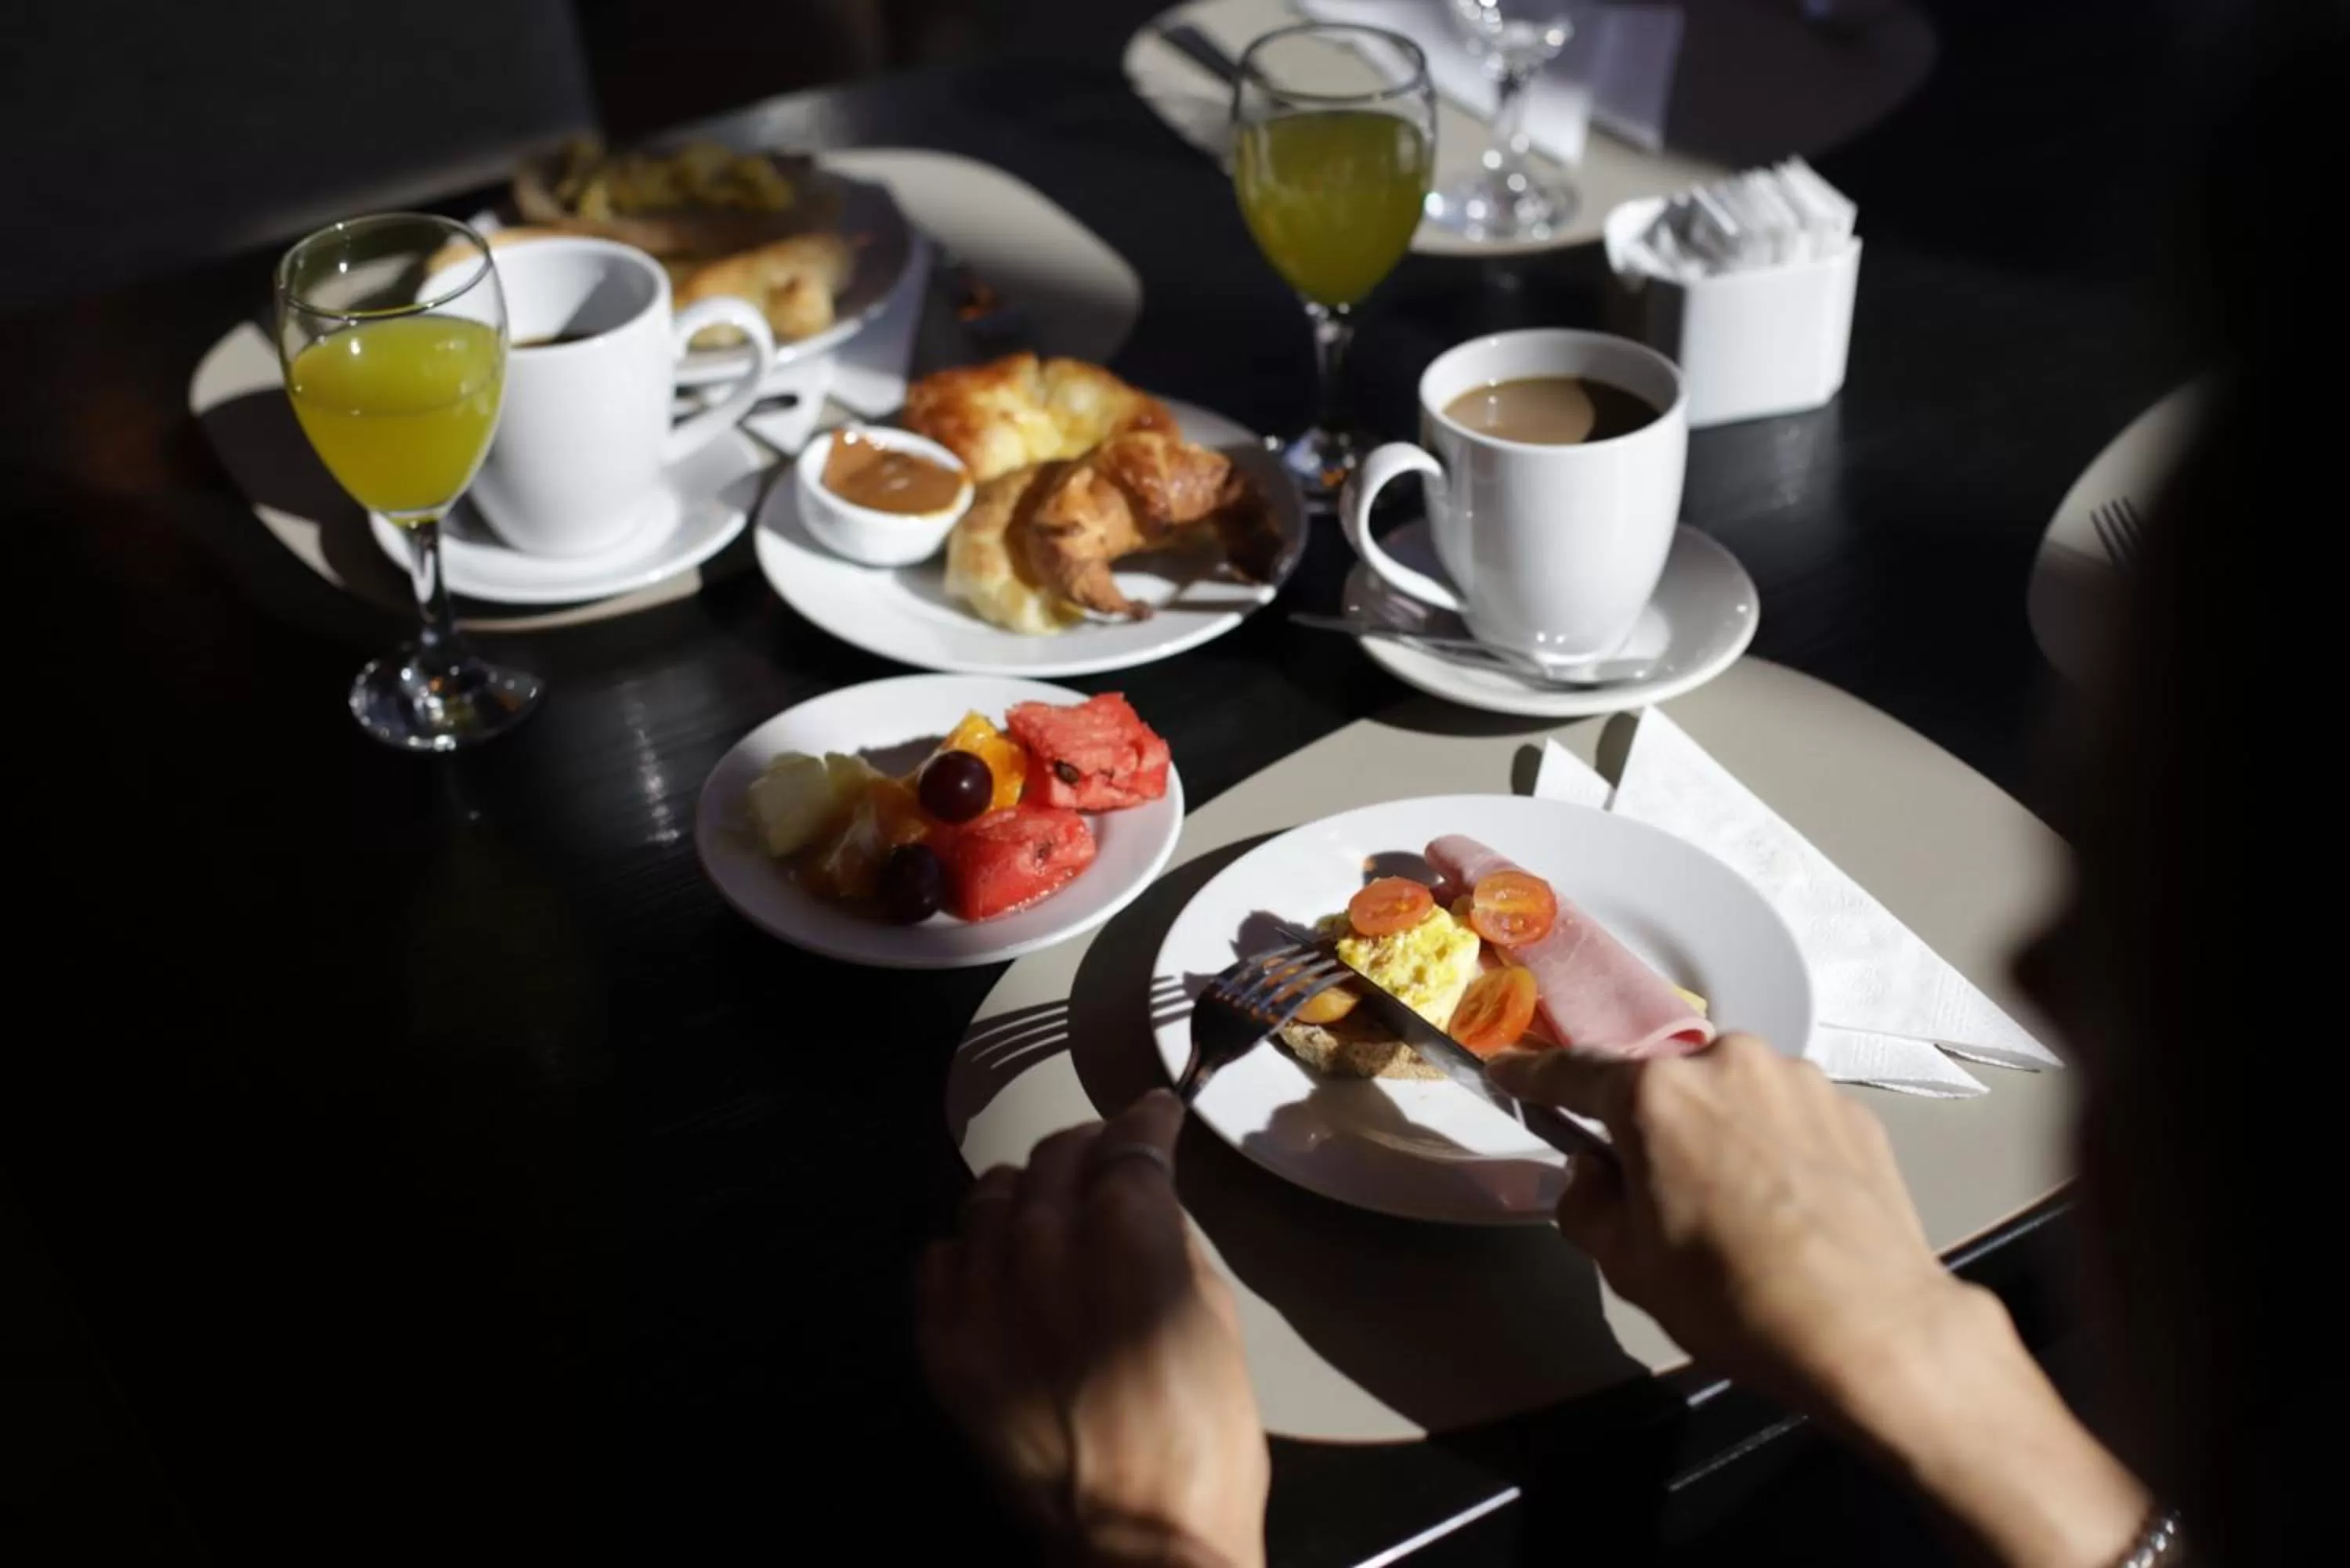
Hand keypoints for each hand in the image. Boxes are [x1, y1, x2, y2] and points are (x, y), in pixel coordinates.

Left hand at [917, 1090, 1267, 1567]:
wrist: (1138, 1540)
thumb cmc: (1204, 1434)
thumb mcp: (1215, 1315)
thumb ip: (1171, 1238)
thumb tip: (1145, 1192)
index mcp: (1129, 1241)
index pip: (1126, 1142)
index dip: (1145, 1120)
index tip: (1155, 1116)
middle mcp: (1045, 1253)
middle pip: (1054, 1159)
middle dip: (1088, 1150)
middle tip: (1107, 1165)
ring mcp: (984, 1301)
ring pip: (991, 1198)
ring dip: (1028, 1195)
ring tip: (1049, 1217)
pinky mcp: (944, 1349)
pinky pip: (940, 1259)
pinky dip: (973, 1253)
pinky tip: (1001, 1273)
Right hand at [1490, 1035, 2148, 1566]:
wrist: (1874, 1330)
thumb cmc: (1736, 1300)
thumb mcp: (1626, 1264)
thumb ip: (1586, 1201)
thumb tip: (1595, 1173)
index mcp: (1655, 1094)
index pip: (1572, 1072)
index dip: (1532, 1077)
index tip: (1510, 1074)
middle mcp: (1726, 1062)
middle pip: (1661, 1081)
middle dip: (1648, 1121)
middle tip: (1655, 1184)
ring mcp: (1797, 1080)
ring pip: (1730, 1093)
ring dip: (1717, 1128)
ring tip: (1734, 1202)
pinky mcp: (1850, 1109)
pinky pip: (1786, 1114)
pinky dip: (1772, 1144)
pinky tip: (1785, 1202)